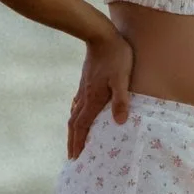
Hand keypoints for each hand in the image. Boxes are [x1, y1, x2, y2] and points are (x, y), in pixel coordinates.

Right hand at [66, 27, 134, 158]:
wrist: (101, 35)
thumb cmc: (116, 57)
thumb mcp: (122, 78)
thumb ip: (121, 99)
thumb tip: (120, 122)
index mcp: (93, 99)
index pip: (81, 126)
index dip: (78, 143)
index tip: (74, 158)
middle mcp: (85, 96)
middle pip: (74, 123)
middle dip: (72, 141)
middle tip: (71, 156)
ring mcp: (84, 88)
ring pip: (75, 113)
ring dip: (73, 129)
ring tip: (74, 140)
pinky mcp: (86, 81)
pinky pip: (78, 103)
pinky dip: (76, 114)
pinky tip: (78, 113)